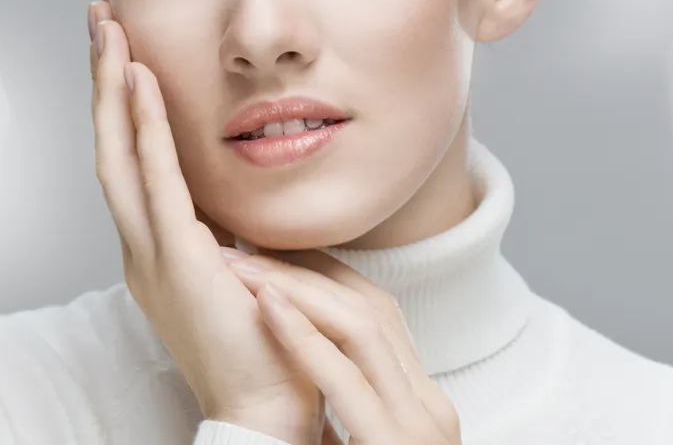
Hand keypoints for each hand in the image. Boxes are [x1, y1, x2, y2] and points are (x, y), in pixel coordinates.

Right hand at [88, 1, 322, 444]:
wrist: (270, 409)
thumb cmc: (271, 341)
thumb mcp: (250, 264)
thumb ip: (240, 223)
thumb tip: (253, 184)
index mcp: (160, 246)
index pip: (131, 156)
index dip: (120, 98)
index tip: (120, 40)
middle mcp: (142, 245)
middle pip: (109, 143)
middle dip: (101, 75)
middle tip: (98, 12)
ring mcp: (152, 254)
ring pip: (118, 153)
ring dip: (110, 88)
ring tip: (108, 28)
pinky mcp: (177, 261)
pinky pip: (156, 182)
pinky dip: (145, 129)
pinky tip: (139, 82)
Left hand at [220, 247, 462, 444]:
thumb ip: (358, 412)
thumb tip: (311, 369)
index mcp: (427, 406)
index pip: (381, 315)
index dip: (326, 276)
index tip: (273, 254)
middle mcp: (431, 408)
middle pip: (372, 309)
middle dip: (306, 271)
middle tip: (244, 247)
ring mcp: (418, 428)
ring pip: (362, 329)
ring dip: (297, 290)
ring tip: (242, 269)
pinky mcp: (392, 444)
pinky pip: (345, 379)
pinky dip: (304, 339)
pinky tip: (268, 310)